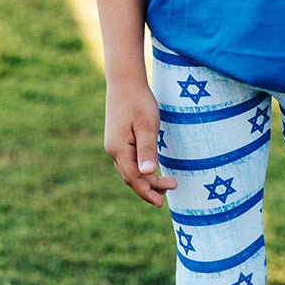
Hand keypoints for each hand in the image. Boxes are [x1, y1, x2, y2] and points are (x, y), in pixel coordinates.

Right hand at [104, 78, 177, 206]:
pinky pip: (129, 160)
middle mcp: (112, 149)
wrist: (125, 81)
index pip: (133, 178)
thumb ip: (147, 150)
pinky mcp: (118, 139)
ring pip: (129, 169)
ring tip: (167, 184)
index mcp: (118, 148)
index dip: (146, 192)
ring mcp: (113, 144)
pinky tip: (152, 170)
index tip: (161, 203)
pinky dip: (141, 169)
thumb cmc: (139, 101)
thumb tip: (148, 173)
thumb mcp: (147, 125)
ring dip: (146, 179)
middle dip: (150, 187)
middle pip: (131, 177)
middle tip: (172, 188)